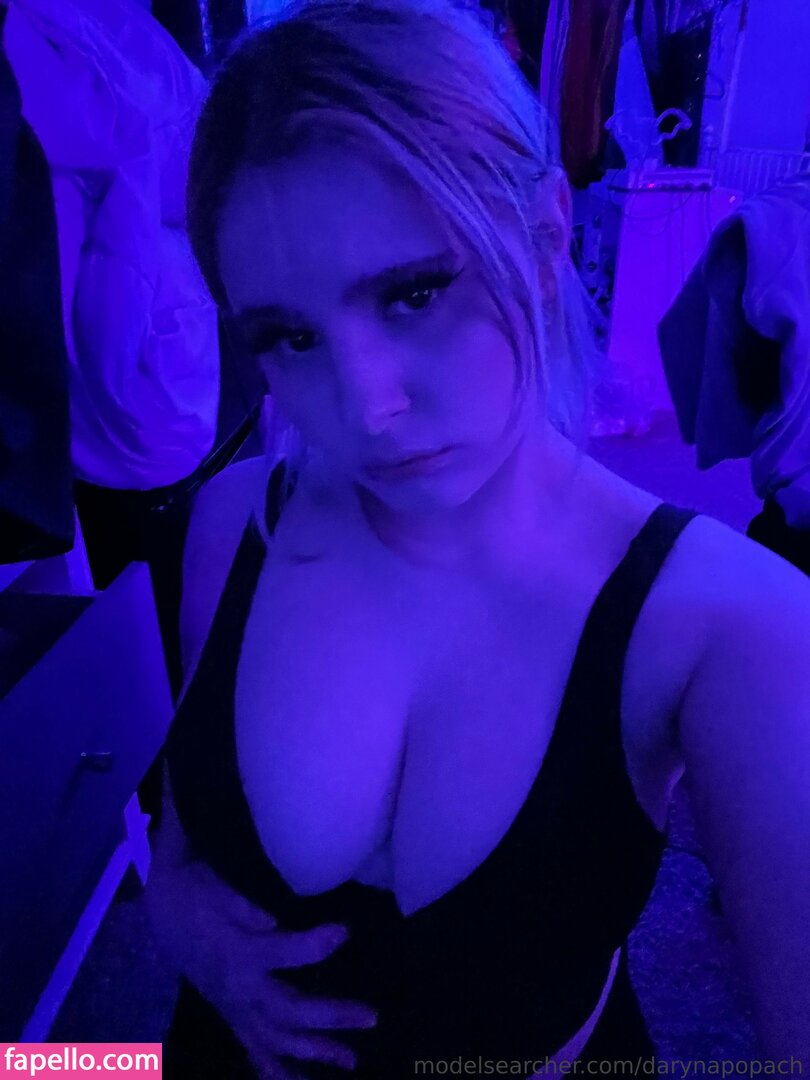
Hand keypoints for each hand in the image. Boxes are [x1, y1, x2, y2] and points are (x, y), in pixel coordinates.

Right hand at [145, 779, 376, 1076]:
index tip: (343, 932)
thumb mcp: (219, 890)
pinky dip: (275, 1068)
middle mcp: (239, 989)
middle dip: (331, 1017)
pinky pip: (254, 1049)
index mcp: (239, 954)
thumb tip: (273, 922)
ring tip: (350, 1061)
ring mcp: (234, 1006)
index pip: (284, 952)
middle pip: (289, 1010)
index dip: (315, 944)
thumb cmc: (197, 891)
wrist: (162, 907)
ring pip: (276, 1039)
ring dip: (314, 1050)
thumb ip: (245, 908)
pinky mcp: (230, 1013)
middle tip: (371, 1017)